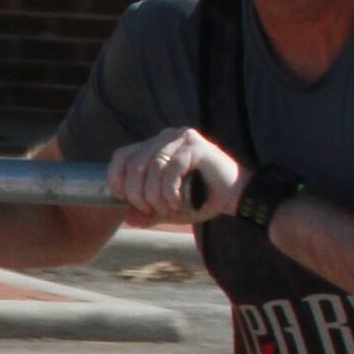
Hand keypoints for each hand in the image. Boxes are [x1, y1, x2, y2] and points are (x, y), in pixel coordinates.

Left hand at [107, 125, 240, 222]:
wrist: (237, 197)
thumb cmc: (201, 200)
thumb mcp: (167, 209)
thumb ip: (146, 212)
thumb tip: (126, 217)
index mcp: (156, 145)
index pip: (123, 155)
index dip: (116, 178)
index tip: (123, 199)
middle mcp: (167, 136)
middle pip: (134, 164)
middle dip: (136, 193)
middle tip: (149, 210)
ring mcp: (182, 138)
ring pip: (152, 168)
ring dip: (154, 196)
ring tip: (166, 208)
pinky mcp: (196, 147)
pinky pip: (171, 170)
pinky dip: (170, 191)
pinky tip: (177, 203)